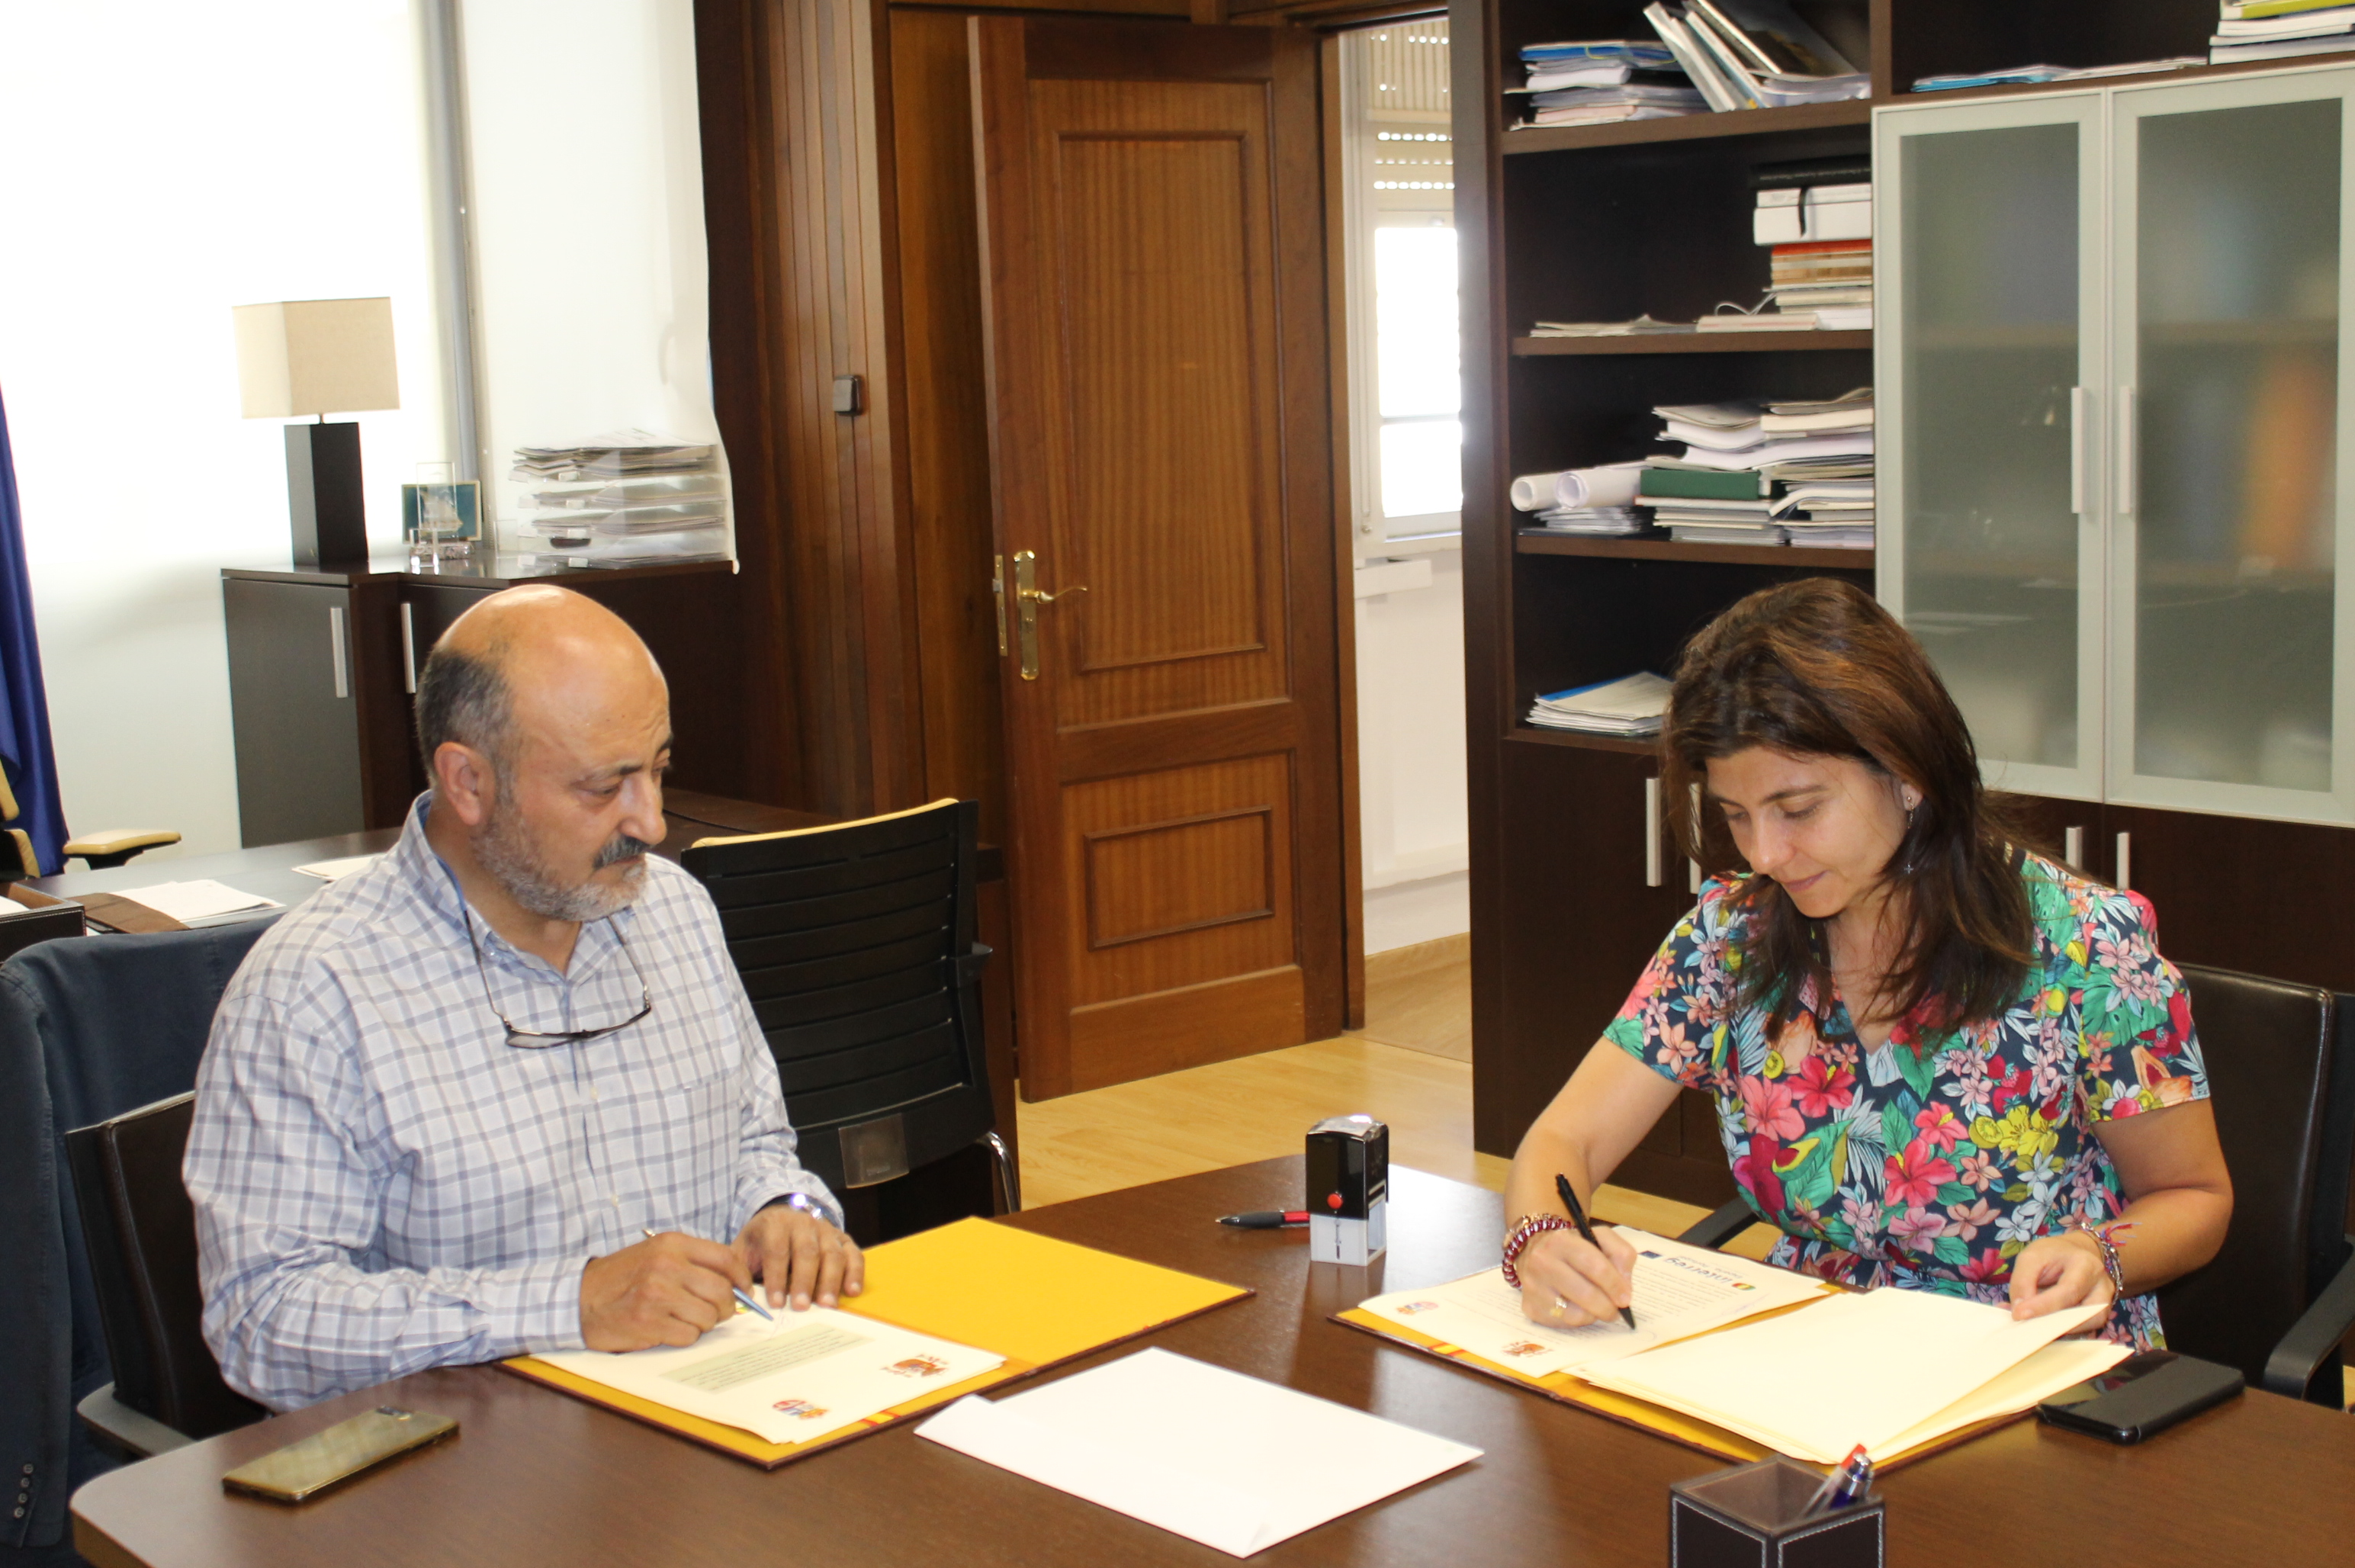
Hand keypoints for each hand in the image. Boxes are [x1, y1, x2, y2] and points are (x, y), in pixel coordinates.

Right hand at [580, 1232, 751, 1350]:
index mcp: (673, 1244)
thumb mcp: (657, 1254)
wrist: (579, 1298)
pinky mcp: (649, 1322)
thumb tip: (736, 1284)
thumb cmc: (622, 1278)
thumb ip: (693, 1263)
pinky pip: (689, 1335)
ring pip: (708, 1316)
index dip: (742, 1278)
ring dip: (703, 1323)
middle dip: (725, 1307)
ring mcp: (658, 1294)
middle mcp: (667, 1266)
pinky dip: (684, 1336)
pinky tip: (667, 1329)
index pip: (726, 1259)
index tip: (744, 1290)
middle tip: (716, 1312)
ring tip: (684, 1319)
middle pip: (722, 1291)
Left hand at [737, 1202, 864, 1310]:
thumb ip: (738, 1271)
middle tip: (802, 1307)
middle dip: (805, 1281)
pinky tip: (851, 1292)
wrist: (783, 1219)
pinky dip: (855, 1273)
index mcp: (776, 1224)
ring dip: (831, 1281)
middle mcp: (804, 1223)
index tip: (776, 1303)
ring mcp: (827, 1230)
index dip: (777, 1277)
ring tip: (827, 1305)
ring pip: (833, 1254)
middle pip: (807, 1252)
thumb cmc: (762, 1242)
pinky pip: (854, 1254)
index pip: (777, 1250)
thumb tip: (738, 1297)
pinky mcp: (844, 1239)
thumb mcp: (743, 1249)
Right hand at [1514, 1225, 1637, 1328]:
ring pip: (1576, 1314)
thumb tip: (1624, 1287)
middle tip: (1617, 1310)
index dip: (1615, 1285)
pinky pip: (1564, 1323)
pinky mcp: (1531, 1308)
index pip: (1595, 1266)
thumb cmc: (1573, 1248)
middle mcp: (1542, 1262)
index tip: (1626, 1298)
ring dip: (1594, 1315)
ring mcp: (1534, 1287)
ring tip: (1597, 1307)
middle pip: (1586, 1294)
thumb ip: (1620, 1254)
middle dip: (1608, 1307)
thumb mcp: (1598, 1238)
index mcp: (1562, 1241)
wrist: (1533, 1251)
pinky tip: (1579, 1308)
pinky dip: (1579, 1320)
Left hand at [2009, 1230, 2114, 1325]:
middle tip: (2026, 1327)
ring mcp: (2105, 1302)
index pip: (2068, 1289)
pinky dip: (2065, 1332)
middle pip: (2082, 1311)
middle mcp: (2102, 1284)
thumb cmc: (2052, 1255)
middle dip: (2051, 1322)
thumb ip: (2022, 1282)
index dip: (2044, 1305)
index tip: (2020, 1315)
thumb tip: (2019, 1311)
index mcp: (2085, 1263)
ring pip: (2088, 1325)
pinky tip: (2046, 1330)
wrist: (2074, 1255)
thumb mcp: (2031, 1257)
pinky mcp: (2100, 1315)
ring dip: (2060, 1330)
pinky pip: (2085, 1329)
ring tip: (2035, 1328)